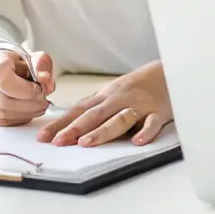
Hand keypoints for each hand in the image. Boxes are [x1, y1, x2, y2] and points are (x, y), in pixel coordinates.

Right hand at [0, 49, 55, 125]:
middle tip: (45, 100)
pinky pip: (5, 121)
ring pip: (4, 114)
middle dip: (30, 104)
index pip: (5, 81)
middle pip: (5, 101)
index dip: (26, 89)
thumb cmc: (17, 63)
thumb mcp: (33, 57)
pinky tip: (31, 110)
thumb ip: (41, 65)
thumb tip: (45, 78)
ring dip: (28, 112)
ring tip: (41, 105)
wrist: (0, 69)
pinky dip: (22, 118)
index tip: (39, 88)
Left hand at [37, 60, 171, 147]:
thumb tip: (67, 126)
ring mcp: (139, 105)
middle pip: (94, 115)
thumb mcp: (114, 93)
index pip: (79, 110)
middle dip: (74, 128)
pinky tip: (138, 142)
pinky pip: (152, 122)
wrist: (171, 70)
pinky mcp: (159, 112)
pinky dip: (146, 131)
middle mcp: (119, 99)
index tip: (43, 137)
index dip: (60, 123)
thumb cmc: (138, 86)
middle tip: (58, 142)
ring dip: (102, 131)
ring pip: (119, 119)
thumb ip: (95, 108)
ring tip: (86, 143)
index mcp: (106, 96)